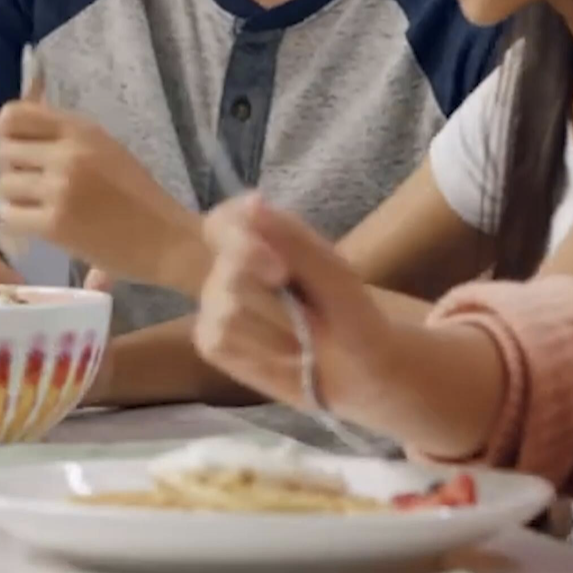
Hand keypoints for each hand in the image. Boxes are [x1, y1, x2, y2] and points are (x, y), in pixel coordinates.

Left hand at [0, 101, 208, 293]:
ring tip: (37, 207)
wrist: (167, 240)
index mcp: (81, 129)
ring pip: (3, 185)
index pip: (13, 115)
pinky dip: (17, 222)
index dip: (6, 132)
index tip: (18, 150)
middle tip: (31, 185)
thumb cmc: (138, 195)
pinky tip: (37, 225)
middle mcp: (68, 153)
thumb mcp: (103, 149)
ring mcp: (60, 188)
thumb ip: (63, 136)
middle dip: (12, 169)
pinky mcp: (55, 224)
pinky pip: (9, 215)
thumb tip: (13, 124)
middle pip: (4, 151)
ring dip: (14, 198)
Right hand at [192, 195, 398, 418]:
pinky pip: (217, 341)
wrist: (361, 371)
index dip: (240, 241)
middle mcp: (230, 265)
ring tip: (302, 341)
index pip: (222, 222)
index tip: (281, 270)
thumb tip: (252, 201)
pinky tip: (281, 356)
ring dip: (274, 332)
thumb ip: (293, 240)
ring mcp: (216, 303)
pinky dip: (258, 353)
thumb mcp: (334, 276)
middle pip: (228, 272)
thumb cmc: (351, 314)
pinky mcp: (211, 339)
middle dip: (275, 301)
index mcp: (260, 237)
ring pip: (226, 312)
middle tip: (309, 315)